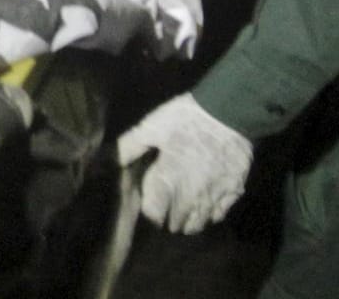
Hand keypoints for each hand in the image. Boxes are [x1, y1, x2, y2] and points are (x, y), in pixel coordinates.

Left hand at [116, 93, 252, 234]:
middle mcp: (189, 198)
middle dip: (168, 216)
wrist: (229, 111)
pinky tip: (207, 197)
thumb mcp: (152, 127)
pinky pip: (219, 215)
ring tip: (185, 203)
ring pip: (197, 225)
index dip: (150, 210)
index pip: (153, 216)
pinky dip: (211, 212)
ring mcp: (213, 198)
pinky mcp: (233, 192)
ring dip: (188, 218)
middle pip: (174, 225)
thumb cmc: (185, 119)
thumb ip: (129, 147)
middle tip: (167, 199)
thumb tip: (105, 161)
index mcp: (166, 183)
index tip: (150, 199)